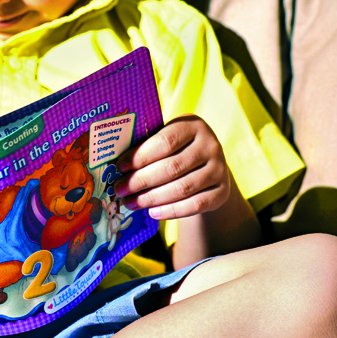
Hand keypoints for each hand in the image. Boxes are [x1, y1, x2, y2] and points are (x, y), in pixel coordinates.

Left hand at [113, 115, 230, 220]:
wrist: (206, 167)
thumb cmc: (174, 150)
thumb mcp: (164, 140)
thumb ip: (145, 146)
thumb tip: (113, 163)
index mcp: (192, 125)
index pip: (165, 142)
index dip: (140, 156)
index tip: (119, 167)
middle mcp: (210, 145)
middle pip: (171, 167)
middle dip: (141, 181)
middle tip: (120, 189)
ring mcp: (220, 169)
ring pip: (182, 188)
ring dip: (151, 198)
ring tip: (130, 203)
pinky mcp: (223, 192)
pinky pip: (196, 205)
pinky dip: (171, 210)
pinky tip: (152, 212)